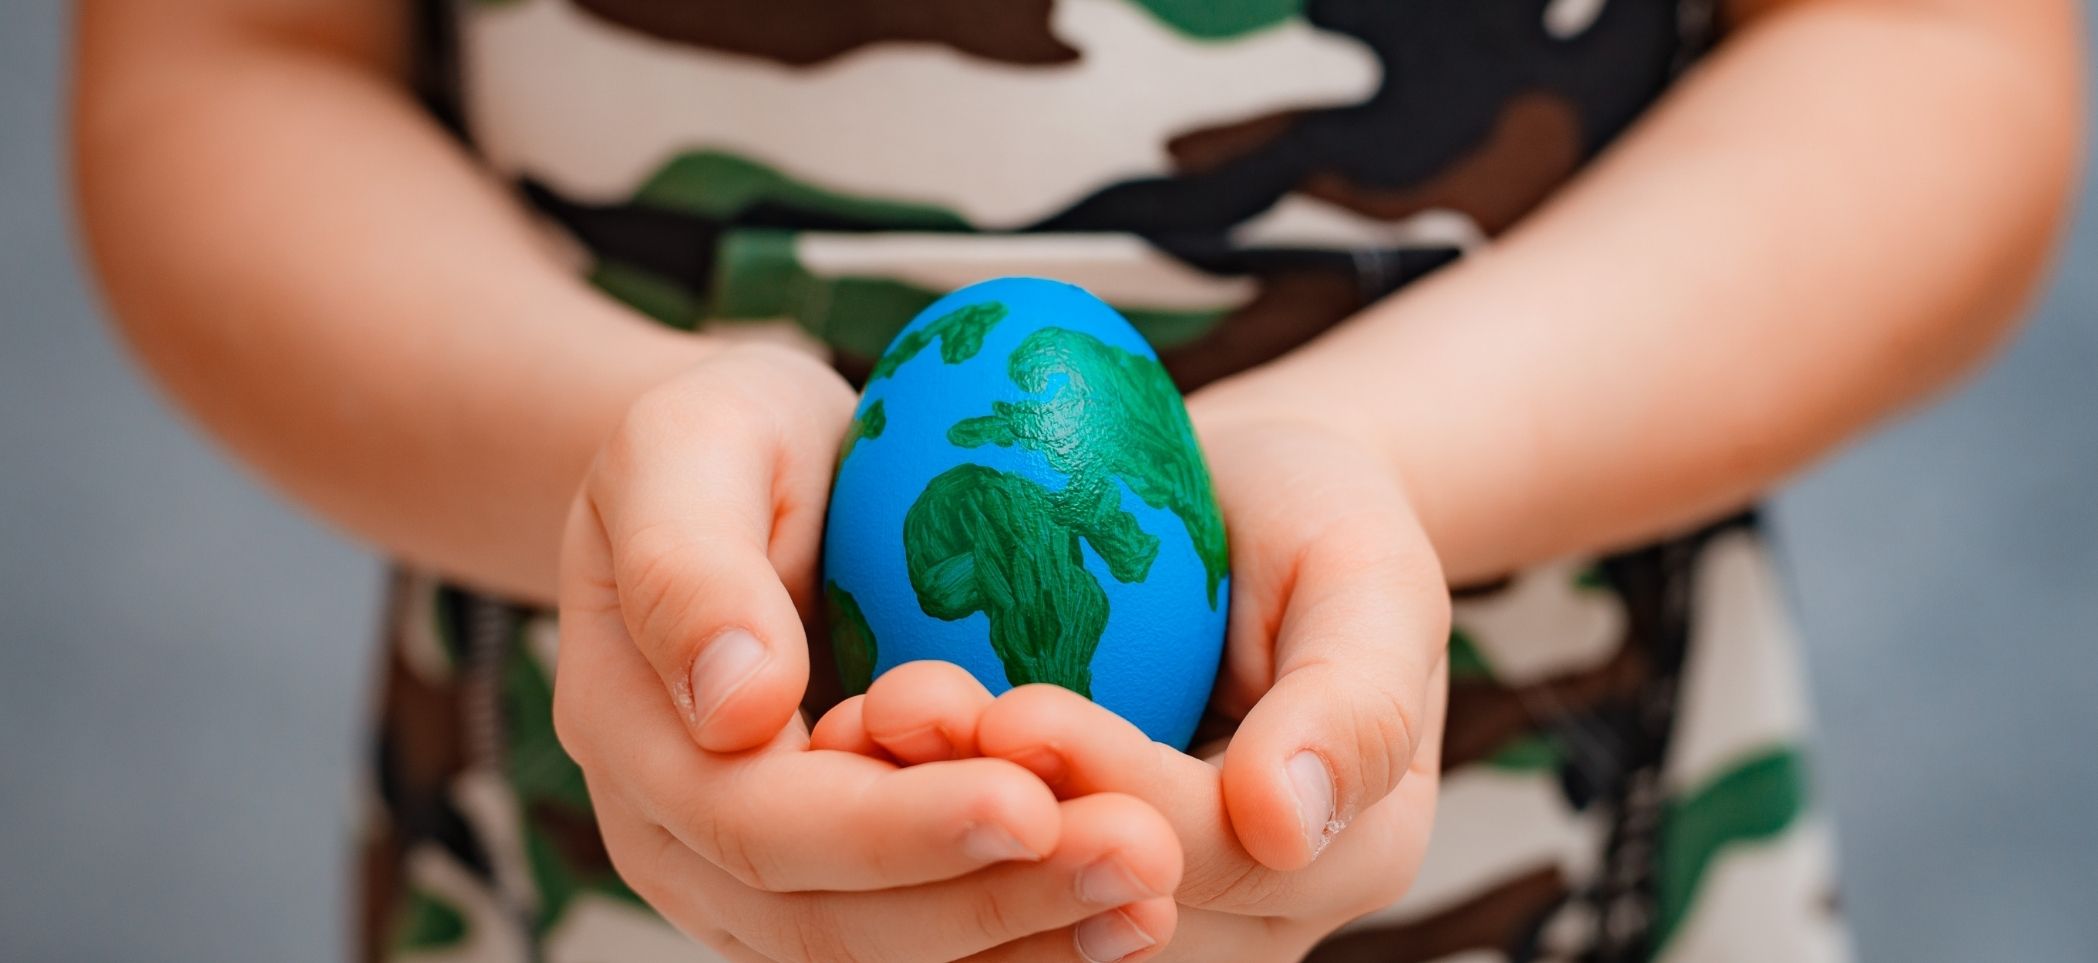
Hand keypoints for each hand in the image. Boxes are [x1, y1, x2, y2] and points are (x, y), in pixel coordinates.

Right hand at [553, 343, 1183, 961]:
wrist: (743, 478)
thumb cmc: (723, 441)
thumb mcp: (686, 448)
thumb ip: (686, 569)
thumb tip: (732, 709)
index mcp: (633, 735)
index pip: (761, 823)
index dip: (896, 828)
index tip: (1030, 800)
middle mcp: (680, 839)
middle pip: (829, 921)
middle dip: (990, 901)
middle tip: (1143, 857)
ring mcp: (753, 880)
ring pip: (884, 952)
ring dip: (1024, 937)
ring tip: (1150, 899)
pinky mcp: (833, 885)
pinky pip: (923, 937)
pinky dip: (1024, 939)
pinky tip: (1131, 919)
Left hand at [816, 403, 1452, 959]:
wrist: (1247, 517)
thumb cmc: (1315, 521)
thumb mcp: (1368, 571)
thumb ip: (1355, 698)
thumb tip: (1287, 819)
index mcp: (1348, 851)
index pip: (1212, 853)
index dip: (1106, 787)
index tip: (1013, 709)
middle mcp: (1258, 917)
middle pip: (1107, 906)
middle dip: (994, 815)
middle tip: (903, 709)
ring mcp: (1161, 914)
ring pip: (1030, 919)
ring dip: (932, 826)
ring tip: (865, 722)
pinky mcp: (1070, 889)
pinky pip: (983, 889)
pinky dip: (913, 825)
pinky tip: (849, 744)